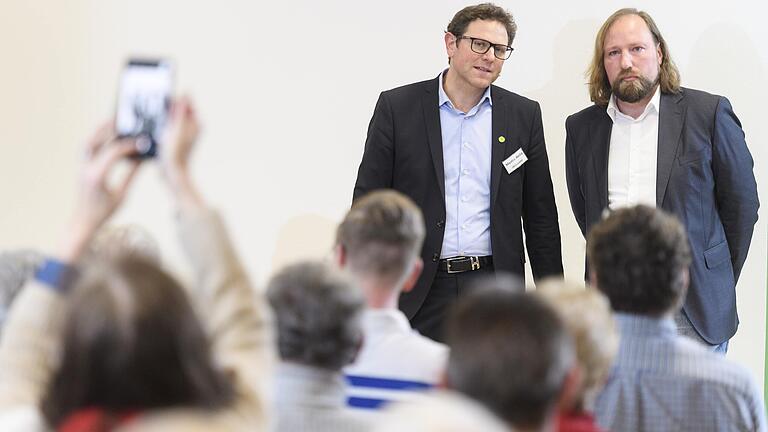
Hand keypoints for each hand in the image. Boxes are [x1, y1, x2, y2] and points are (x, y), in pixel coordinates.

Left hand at [59, 123, 141, 260]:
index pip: (114, 152)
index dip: (129, 145)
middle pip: (95, 141)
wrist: (83, 222)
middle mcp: (86, 168)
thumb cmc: (103, 213)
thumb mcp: (121, 195)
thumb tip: (142, 159)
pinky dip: (97, 140)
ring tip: (112, 123)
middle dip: (108, 129)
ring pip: (88, 142)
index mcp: (97, 176)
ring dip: (99, 131)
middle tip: (122, 120)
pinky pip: (87, 149)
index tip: (142, 143)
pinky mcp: (81, 168)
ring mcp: (81, 168)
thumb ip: (131, 175)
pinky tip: (107, 138)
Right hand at [160, 96, 199, 182]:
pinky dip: (161, 128)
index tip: (165, 105)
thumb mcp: (177, 127)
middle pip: (178, 110)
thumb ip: (181, 109)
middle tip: (160, 118)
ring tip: (159, 128)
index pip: (186, 103)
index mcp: (196, 123)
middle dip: (167, 110)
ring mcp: (184, 134)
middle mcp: (192, 128)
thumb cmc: (176, 151)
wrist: (171, 172)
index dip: (174, 102)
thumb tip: (186, 92)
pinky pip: (167, 128)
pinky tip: (156, 134)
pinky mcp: (175, 140)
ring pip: (171, 119)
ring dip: (163, 120)